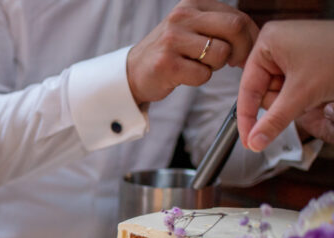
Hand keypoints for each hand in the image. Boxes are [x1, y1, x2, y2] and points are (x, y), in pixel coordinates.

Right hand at [128, 0, 257, 103]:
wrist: (133, 72)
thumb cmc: (171, 53)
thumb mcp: (192, 28)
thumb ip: (219, 26)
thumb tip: (256, 36)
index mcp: (192, 4)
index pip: (238, 16)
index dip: (250, 38)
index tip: (246, 52)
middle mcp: (182, 17)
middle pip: (235, 28)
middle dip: (242, 50)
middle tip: (235, 63)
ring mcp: (172, 39)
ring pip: (221, 54)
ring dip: (216, 67)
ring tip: (199, 66)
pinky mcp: (166, 64)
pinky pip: (203, 75)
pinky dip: (199, 79)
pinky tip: (185, 75)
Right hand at [237, 20, 333, 150]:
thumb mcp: (302, 93)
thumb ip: (274, 120)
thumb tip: (255, 141)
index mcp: (267, 42)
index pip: (247, 88)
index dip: (247, 118)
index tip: (248, 140)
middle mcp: (276, 44)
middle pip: (263, 90)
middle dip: (281, 103)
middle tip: (301, 100)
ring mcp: (290, 51)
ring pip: (278, 91)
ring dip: (294, 99)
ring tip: (314, 90)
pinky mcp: (303, 59)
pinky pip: (291, 86)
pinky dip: (302, 94)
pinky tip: (316, 88)